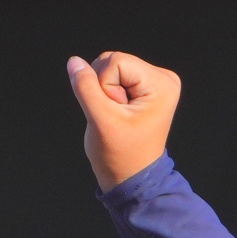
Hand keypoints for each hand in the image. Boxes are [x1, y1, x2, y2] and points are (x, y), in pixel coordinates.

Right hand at [66, 51, 181, 190]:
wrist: (130, 176)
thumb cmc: (121, 155)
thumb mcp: (100, 120)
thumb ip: (85, 87)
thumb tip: (74, 61)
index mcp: (162, 84)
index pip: (116, 61)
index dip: (105, 86)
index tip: (117, 112)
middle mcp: (162, 78)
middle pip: (113, 61)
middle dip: (104, 88)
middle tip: (116, 115)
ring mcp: (152, 81)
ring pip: (108, 66)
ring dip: (103, 91)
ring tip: (116, 115)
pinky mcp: (140, 86)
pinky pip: (110, 75)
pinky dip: (105, 92)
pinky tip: (116, 111)